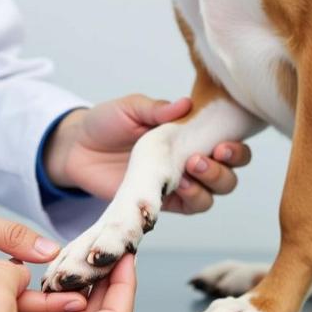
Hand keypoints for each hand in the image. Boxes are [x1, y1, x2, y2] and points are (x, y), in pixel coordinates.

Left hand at [43, 95, 250, 213]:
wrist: (77, 149)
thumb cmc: (107, 123)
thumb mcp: (130, 108)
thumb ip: (156, 108)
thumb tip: (186, 104)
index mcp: (190, 133)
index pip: (228, 140)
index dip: (235, 144)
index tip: (222, 142)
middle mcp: (191, 159)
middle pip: (230, 171)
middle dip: (228, 166)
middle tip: (210, 155)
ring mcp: (179, 183)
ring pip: (214, 192)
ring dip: (212, 182)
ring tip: (190, 170)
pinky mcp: (163, 203)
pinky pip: (190, 207)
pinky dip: (192, 199)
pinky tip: (179, 188)